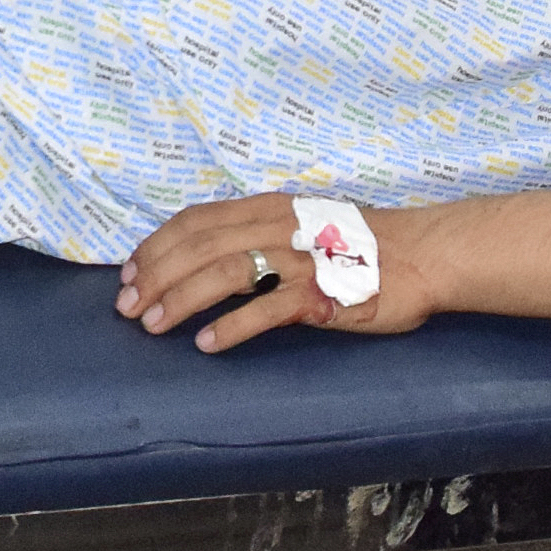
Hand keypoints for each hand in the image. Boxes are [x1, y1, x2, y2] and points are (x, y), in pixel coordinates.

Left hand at [119, 193, 435, 354]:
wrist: (424, 255)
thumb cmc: (358, 247)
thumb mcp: (299, 226)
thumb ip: (256, 238)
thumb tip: (203, 263)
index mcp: (267, 207)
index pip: (196, 220)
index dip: (156, 246)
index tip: (127, 274)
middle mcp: (278, 225)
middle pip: (200, 244)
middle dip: (155, 275)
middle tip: (126, 308)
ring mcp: (301, 257)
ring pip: (226, 271)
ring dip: (182, 299)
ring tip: (153, 325)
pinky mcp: (324, 293)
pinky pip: (269, 308)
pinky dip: (232, 326)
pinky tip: (207, 344)